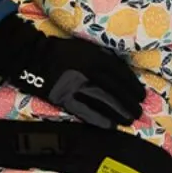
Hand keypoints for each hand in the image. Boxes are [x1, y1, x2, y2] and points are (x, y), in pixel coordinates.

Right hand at [0, 17, 145, 128]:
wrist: (30, 55)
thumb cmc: (59, 51)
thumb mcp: (83, 47)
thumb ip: (102, 57)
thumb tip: (121, 71)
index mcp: (94, 56)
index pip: (120, 73)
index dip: (133, 86)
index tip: (141, 95)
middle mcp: (88, 71)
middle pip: (115, 89)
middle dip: (129, 102)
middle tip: (139, 112)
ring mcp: (76, 85)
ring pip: (103, 101)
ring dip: (118, 112)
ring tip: (129, 120)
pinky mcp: (64, 97)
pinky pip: (85, 110)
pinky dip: (99, 119)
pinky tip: (110, 125)